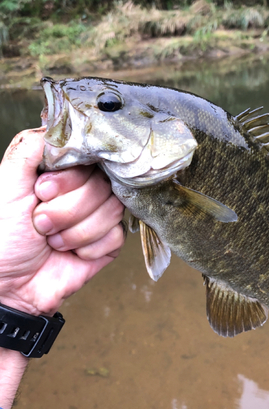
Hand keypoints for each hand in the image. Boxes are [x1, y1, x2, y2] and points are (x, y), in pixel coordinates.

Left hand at [0, 127, 124, 316]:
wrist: (7, 287)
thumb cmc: (2, 235)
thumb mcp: (7, 182)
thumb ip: (33, 146)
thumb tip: (60, 121)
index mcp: (62, 172)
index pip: (90, 157)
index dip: (70, 178)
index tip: (42, 192)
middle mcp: (83, 189)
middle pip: (103, 185)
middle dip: (67, 210)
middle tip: (40, 223)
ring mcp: (98, 215)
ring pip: (113, 210)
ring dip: (75, 231)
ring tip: (51, 240)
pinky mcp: (108, 242)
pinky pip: (116, 236)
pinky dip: (87, 249)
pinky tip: (70, 253)